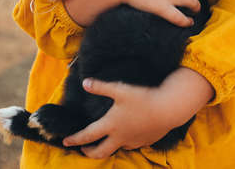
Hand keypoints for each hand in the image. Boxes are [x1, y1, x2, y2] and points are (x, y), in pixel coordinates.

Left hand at [62, 67, 213, 158]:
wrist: (168, 109)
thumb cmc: (143, 98)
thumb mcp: (120, 89)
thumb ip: (101, 87)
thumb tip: (85, 83)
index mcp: (111, 125)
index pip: (87, 135)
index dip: (75, 139)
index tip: (66, 141)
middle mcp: (120, 137)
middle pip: (100, 152)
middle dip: (89, 152)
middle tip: (83, 150)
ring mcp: (133, 141)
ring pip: (117, 148)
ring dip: (109, 146)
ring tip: (106, 141)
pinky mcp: (146, 140)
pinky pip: (132, 145)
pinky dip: (126, 142)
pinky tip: (128, 135)